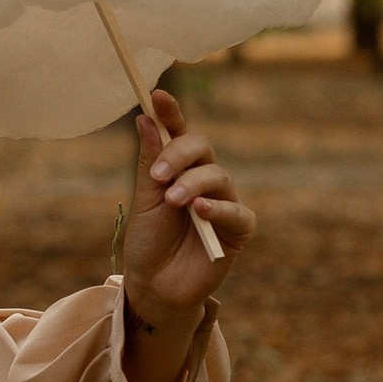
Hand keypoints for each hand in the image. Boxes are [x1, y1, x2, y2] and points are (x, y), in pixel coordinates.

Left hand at [121, 87, 251, 334]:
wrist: (155, 286)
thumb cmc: (149, 241)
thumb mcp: (144, 199)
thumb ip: (149, 162)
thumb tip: (145, 119)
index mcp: (179, 168)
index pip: (179, 133)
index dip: (171, 112)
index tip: (156, 96)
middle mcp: (204, 179)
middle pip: (202, 148)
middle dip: (179, 154)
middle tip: (158, 175)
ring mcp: (223, 202)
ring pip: (218, 176)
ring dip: (193, 184)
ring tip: (172, 200)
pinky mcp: (238, 230)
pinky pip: (236, 213)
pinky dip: (218, 209)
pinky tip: (199, 210)